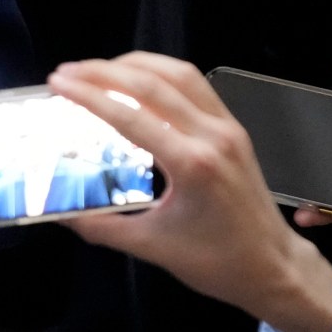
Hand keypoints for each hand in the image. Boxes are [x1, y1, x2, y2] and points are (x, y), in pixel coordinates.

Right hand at [50, 55, 331, 331]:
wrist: (274, 267)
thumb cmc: (216, 263)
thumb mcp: (152, 248)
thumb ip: (101, 226)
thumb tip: (58, 212)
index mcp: (192, 165)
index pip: (131, 117)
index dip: (89, 96)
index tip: (58, 84)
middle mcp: (212, 136)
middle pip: (152, 83)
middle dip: (104, 70)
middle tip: (67, 71)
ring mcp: (227, 128)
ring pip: (179, 73)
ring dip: (135, 64)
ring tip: (98, 69)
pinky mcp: (235, 129)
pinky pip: (197, 86)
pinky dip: (162, 73)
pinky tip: (139, 80)